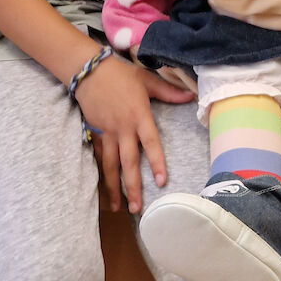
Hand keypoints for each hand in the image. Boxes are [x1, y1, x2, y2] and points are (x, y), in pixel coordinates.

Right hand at [74, 56, 194, 213]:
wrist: (88, 71)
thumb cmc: (121, 75)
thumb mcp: (146, 80)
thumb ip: (168, 92)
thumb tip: (191, 95)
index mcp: (139, 116)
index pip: (151, 143)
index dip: (156, 162)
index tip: (161, 182)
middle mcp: (123, 129)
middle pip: (129, 162)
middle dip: (132, 187)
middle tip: (137, 209)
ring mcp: (107, 133)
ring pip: (111, 165)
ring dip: (115, 187)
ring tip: (119, 207)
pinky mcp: (95, 134)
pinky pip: (99, 157)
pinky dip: (101, 173)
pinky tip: (104, 188)